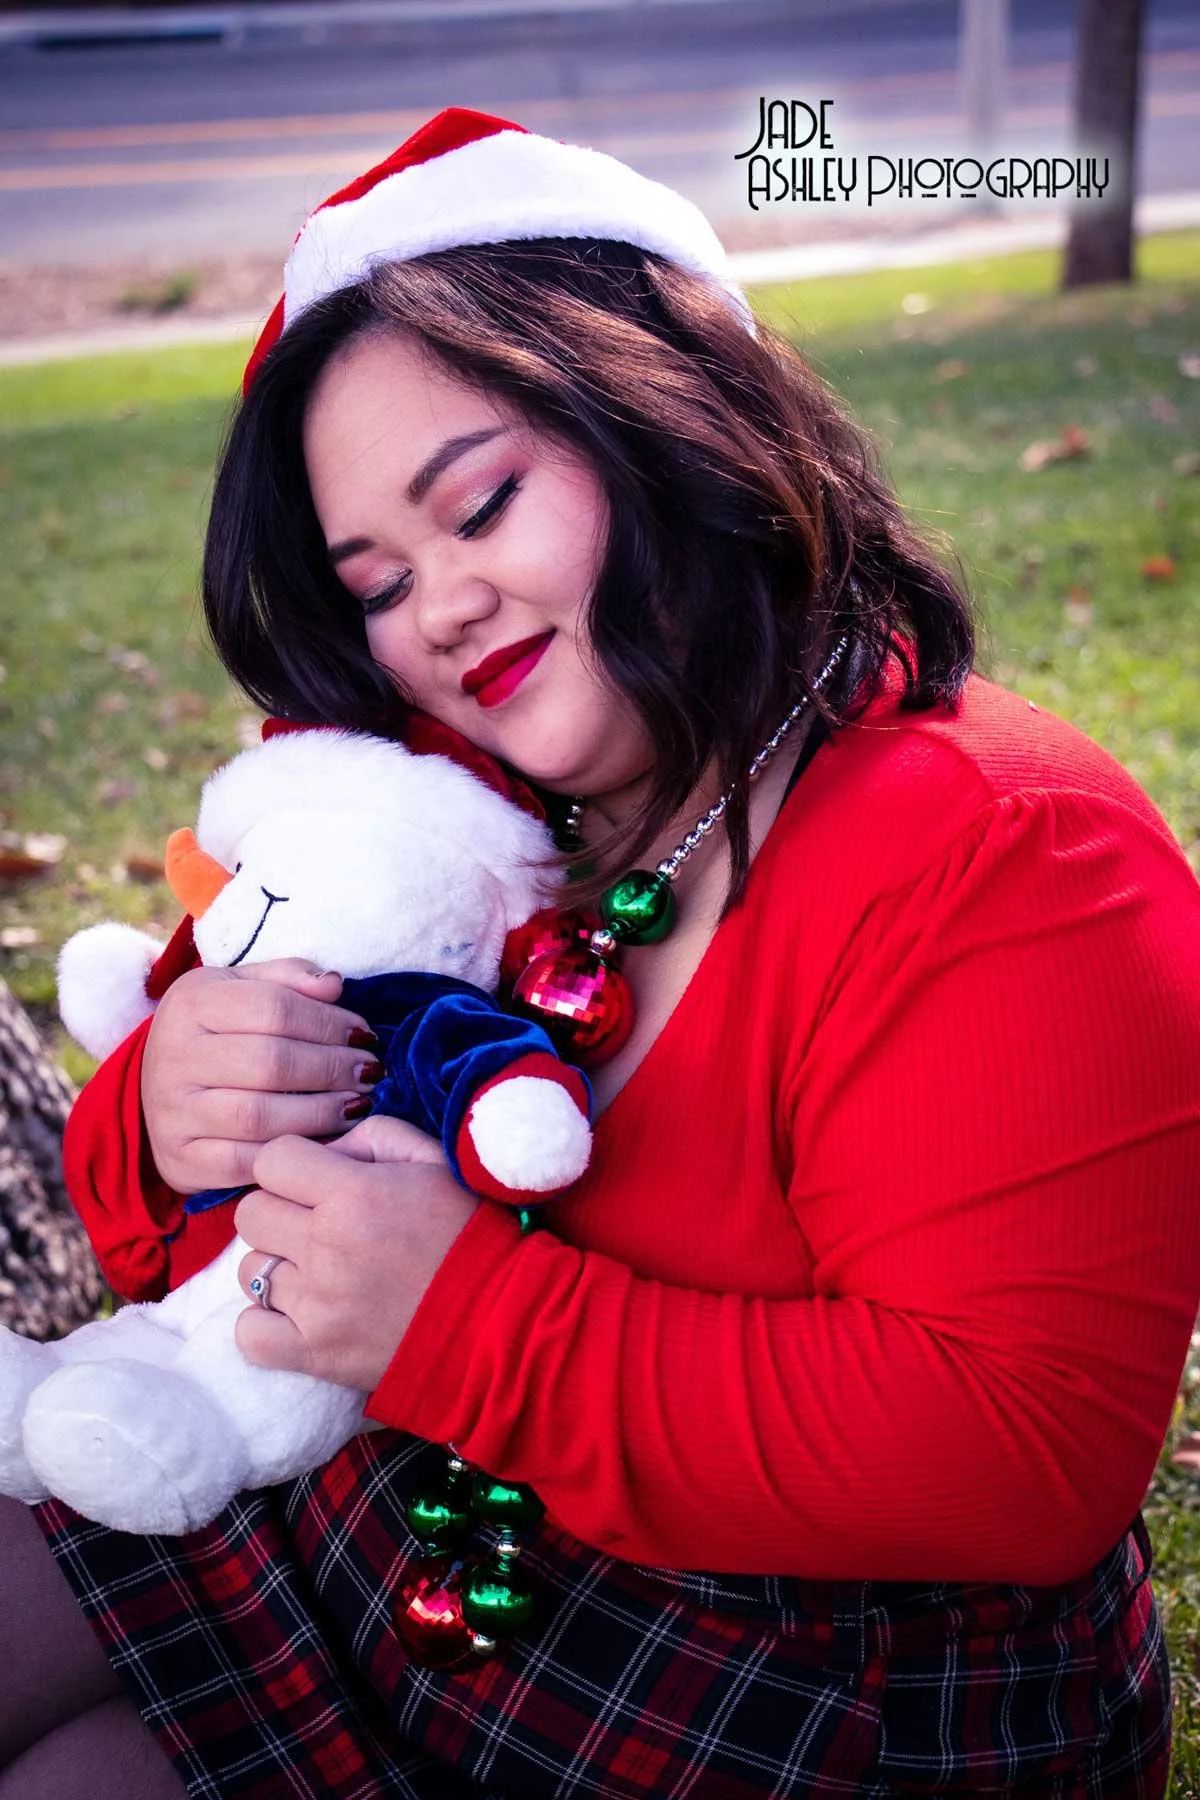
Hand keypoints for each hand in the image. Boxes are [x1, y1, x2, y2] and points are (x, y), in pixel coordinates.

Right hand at [141, 959, 380, 1192]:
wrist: (156, 1090)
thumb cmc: (217, 1033)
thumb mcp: (242, 989)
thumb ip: (288, 979)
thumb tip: (335, 985)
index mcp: (191, 1002)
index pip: (274, 1009)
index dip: (329, 1023)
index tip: (364, 1035)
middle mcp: (174, 1055)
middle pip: (271, 1063)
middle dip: (333, 1069)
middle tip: (370, 1073)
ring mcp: (173, 1112)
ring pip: (260, 1116)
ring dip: (322, 1113)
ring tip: (358, 1105)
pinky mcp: (180, 1159)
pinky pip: (247, 1163)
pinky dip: (294, 1153)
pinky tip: (328, 1141)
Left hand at [233, 1116, 478, 1390]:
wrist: (504, 1320)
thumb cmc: (471, 1233)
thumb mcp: (434, 1161)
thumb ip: (372, 1138)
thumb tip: (326, 1151)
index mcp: (354, 1193)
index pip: (270, 1160)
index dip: (292, 1165)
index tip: (317, 1180)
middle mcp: (326, 1247)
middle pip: (251, 1213)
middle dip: (281, 1210)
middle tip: (318, 1224)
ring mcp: (316, 1306)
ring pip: (249, 1269)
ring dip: (280, 1266)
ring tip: (321, 1272)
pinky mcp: (315, 1354)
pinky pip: (249, 1333)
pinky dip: (267, 1323)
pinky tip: (303, 1312)